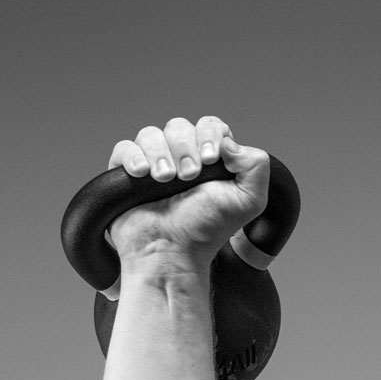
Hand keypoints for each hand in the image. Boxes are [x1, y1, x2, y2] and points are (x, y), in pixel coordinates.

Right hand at [104, 116, 269, 269]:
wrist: (172, 253)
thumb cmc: (205, 232)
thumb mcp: (248, 201)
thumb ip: (256, 165)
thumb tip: (228, 142)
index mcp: (208, 159)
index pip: (209, 126)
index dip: (209, 136)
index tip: (210, 160)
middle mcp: (180, 158)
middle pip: (178, 126)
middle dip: (185, 147)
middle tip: (188, 176)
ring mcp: (152, 165)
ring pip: (150, 134)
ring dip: (160, 153)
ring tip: (165, 179)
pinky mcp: (126, 175)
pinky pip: (124, 148)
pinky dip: (133, 157)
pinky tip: (143, 174)